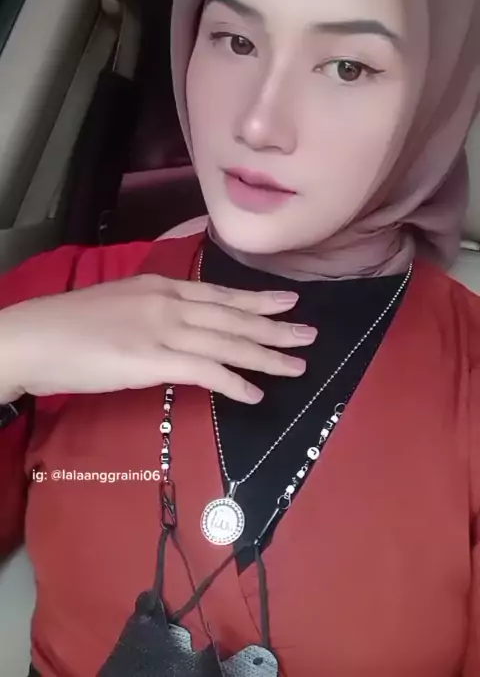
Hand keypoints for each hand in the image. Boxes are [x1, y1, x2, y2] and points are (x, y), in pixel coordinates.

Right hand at [0, 274, 316, 403]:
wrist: (35, 335)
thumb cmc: (70, 323)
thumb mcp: (120, 303)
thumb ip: (153, 310)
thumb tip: (179, 325)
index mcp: (161, 286)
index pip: (219, 294)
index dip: (256, 300)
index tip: (287, 302)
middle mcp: (169, 303)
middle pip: (233, 317)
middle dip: (274, 327)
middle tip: (310, 334)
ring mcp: (163, 330)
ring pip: (227, 343)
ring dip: (266, 356)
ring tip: (297, 365)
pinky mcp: (153, 360)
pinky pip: (205, 371)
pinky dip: (234, 382)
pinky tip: (255, 394)